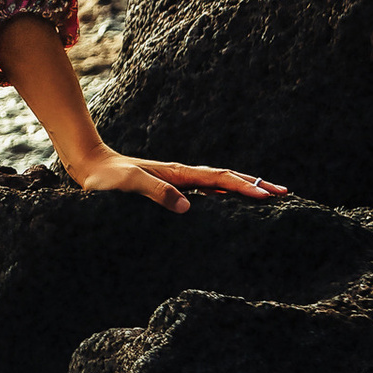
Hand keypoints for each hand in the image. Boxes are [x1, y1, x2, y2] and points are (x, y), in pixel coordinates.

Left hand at [70, 146, 285, 214]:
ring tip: (266, 196)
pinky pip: (204, 191)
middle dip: (254, 184)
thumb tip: (188, 207)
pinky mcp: (169, 187)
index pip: (219, 180)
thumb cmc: (105, 178)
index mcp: (177, 174)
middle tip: (283, 192)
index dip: (244, 187)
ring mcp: (177, 180)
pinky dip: (224, 194)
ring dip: (242, 188)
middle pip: (226, 178)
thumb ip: (155, 193)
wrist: (89, 165)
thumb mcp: (128, 184)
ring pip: (218, 184)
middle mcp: (181, 175)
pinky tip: (229, 202)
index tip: (267, 196)